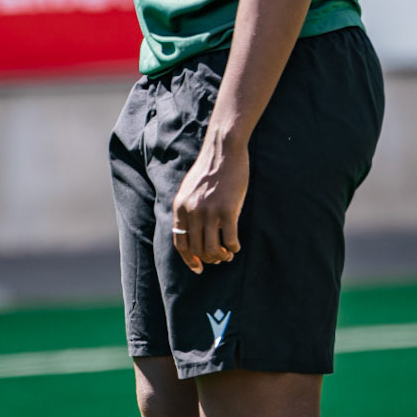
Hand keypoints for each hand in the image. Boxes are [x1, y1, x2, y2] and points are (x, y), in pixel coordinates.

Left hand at [171, 131, 247, 274]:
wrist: (223, 150)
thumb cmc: (210, 169)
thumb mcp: (189, 189)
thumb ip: (188, 209)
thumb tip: (192, 233)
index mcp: (180, 208)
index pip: (180, 243)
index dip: (189, 259)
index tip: (199, 267)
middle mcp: (192, 212)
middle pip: (197, 249)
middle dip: (209, 259)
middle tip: (219, 258)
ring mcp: (209, 212)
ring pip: (213, 249)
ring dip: (222, 256)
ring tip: (228, 254)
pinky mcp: (228, 210)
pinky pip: (230, 240)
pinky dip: (234, 248)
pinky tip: (236, 246)